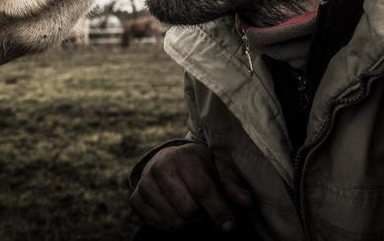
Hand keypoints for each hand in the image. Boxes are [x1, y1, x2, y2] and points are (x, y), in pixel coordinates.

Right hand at [129, 143, 253, 231]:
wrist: (165, 160)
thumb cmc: (198, 167)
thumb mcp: (218, 170)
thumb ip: (233, 186)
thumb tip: (247, 203)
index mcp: (183, 157)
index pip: (202, 190)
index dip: (218, 212)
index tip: (230, 227)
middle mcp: (160, 167)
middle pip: (189, 212)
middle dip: (203, 218)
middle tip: (206, 212)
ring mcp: (145, 183)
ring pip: (174, 222)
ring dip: (188, 225)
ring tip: (192, 212)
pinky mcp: (135, 199)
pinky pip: (158, 226)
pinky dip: (171, 226)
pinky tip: (176, 212)